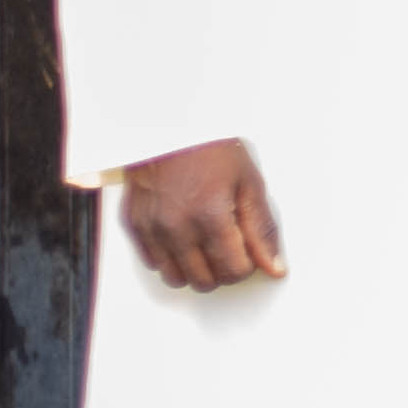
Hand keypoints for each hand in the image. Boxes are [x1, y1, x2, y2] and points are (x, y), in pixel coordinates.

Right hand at [117, 138, 284, 291]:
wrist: (167, 126)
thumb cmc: (210, 149)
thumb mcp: (249, 183)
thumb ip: (262, 230)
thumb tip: (274, 267)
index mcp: (210, 216)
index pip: (234, 271)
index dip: (247, 264)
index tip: (248, 249)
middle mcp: (176, 227)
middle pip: (205, 281)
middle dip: (222, 270)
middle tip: (229, 246)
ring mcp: (151, 228)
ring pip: (176, 278)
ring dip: (195, 270)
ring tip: (206, 244)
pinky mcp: (133, 225)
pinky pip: (152, 263)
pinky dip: (170, 258)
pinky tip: (183, 237)